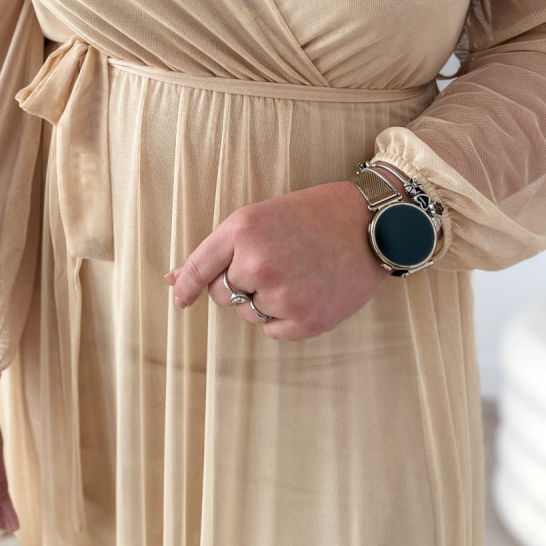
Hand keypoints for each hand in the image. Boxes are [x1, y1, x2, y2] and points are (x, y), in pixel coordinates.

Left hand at [165, 180, 386, 341]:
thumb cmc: (316, 215)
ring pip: (249, 313)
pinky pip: (273, 330)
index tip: (177, 298)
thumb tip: (173, 281)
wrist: (372, 225)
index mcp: (242, 230)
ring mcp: (281, 294)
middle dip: (239, 284)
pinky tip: (309, 291)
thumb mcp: (263, 216)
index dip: (184, 286)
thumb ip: (221, 248)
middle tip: (275, 262)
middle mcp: (257, 263)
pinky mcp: (305, 320)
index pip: (198, 268)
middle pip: (221, 294)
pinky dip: (286, 317)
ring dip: (265, 300)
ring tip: (298, 273)